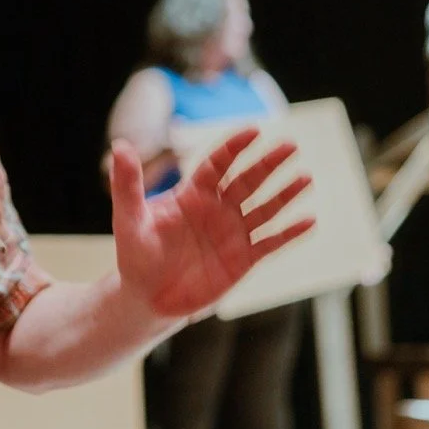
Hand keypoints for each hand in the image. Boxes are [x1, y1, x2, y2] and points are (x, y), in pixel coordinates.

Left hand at [107, 129, 314, 317]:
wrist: (147, 298)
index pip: (218, 163)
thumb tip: (120, 145)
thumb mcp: (129, 219)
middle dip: (268, 163)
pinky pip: (270, 243)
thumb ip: (128, 184)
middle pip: (247, 180)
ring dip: (285, 193)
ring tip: (306, 177)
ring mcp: (233, 233)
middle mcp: (217, 209)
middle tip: (290, 145)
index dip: (235, 147)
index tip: (254, 130)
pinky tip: (309, 221)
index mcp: (192, 194)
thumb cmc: (135, 256)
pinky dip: (289, 233)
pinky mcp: (243, 260)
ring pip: (264, 208)